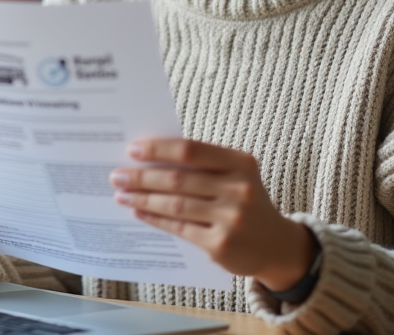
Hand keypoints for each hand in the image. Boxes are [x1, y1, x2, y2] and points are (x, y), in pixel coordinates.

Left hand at [109, 139, 314, 290]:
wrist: (276, 245)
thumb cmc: (245, 202)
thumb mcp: (235, 176)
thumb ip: (202, 166)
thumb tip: (149, 160)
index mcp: (240, 163)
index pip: (191, 150)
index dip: (159, 149)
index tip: (132, 150)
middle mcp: (239, 189)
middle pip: (178, 179)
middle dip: (142, 177)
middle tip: (117, 175)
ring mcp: (231, 219)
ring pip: (175, 204)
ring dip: (143, 199)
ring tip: (122, 194)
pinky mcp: (221, 245)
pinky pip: (179, 228)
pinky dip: (155, 219)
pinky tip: (139, 213)